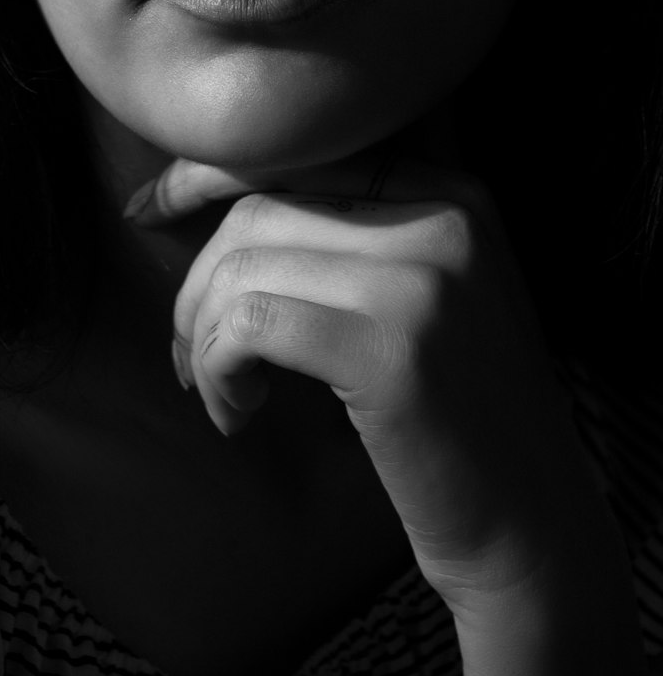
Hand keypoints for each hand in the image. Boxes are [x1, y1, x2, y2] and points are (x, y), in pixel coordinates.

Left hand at [129, 156, 616, 615]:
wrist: (528, 525)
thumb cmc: (447, 412)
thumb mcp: (422, 290)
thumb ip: (345, 227)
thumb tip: (197, 184)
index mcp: (453, 189)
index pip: (298, 150)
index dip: (205, 176)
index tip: (147, 211)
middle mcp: (447, 214)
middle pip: (260, 209)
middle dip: (197, 281)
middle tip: (187, 351)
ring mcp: (425, 278)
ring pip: (244, 268)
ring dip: (203, 337)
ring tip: (218, 390)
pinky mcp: (393, 349)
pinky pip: (250, 324)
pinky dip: (218, 369)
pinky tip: (235, 413)